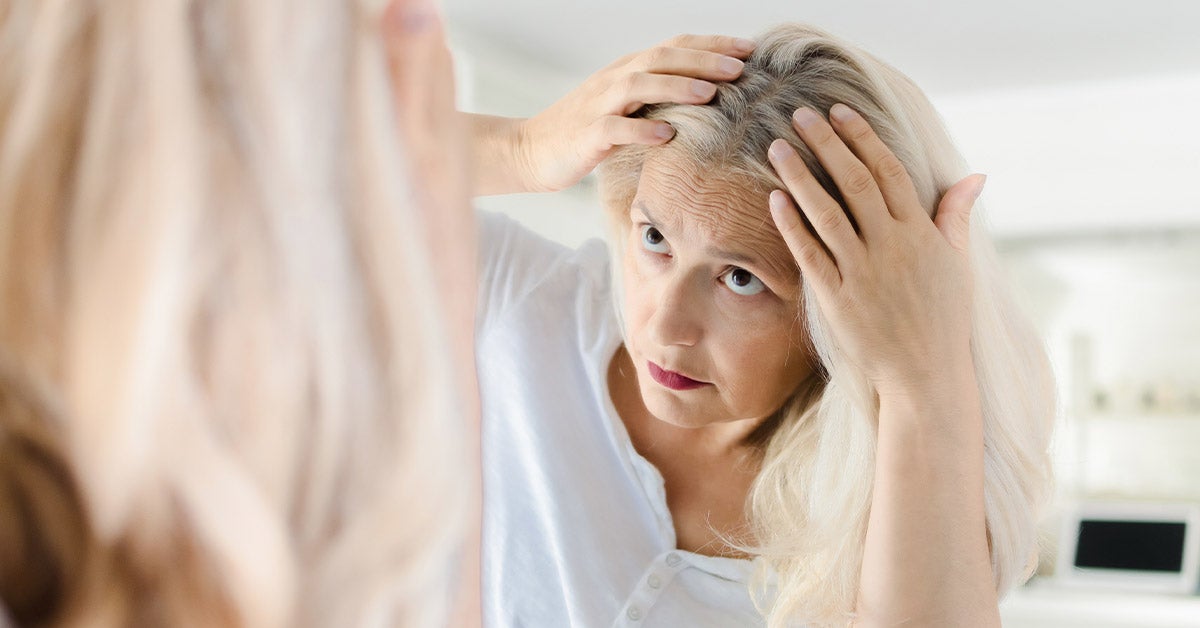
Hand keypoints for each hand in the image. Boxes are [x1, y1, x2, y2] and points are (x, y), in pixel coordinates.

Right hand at [513, 34, 755, 192]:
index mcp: (628, 71)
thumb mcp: (626, 108)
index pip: (674, 47)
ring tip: (710, 94)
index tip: (749, 50)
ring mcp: (598, 106)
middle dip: (703, 60)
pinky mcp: (586, 135)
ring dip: (676, 87)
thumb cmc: (585, 132)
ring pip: (639, 85)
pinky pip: (615, 128)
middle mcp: (614, 80)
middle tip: (740, 68)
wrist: (532, 150)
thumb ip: (659, 98)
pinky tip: (666, 134)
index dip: (711, 46)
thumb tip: (709, 96)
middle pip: (661, 59)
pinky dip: (641, 129)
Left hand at [766, 104, 985, 398]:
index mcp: (920, 233)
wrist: (925, 375)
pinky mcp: (837, 298)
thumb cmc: (943, 319)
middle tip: (801, 114)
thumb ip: (956, 216)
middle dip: (826, 144)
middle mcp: (890, 246)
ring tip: (778, 147)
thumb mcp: (957, 264)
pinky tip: (775, 198)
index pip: (888, 171)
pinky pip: (810, 253)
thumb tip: (975, 176)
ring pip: (826, 213)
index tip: (840, 111)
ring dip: (799, 176)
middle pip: (854, 182)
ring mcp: (862, 272)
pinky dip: (792, 225)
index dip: (862, 137)